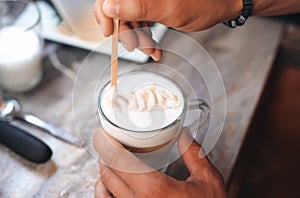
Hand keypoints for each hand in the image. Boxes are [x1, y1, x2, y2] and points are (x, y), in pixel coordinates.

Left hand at [93, 128, 228, 197]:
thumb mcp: (208, 182)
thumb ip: (194, 154)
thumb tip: (185, 135)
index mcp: (154, 190)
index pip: (117, 161)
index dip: (105, 144)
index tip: (102, 135)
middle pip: (107, 173)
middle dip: (105, 154)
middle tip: (109, 143)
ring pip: (102, 191)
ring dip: (104, 172)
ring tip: (111, 161)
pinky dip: (105, 191)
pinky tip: (113, 185)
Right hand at [94, 0, 240, 60]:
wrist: (222, 4)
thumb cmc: (203, 3)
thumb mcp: (169, 9)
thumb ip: (137, 8)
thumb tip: (109, 8)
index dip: (104, 15)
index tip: (109, 33)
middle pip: (118, 10)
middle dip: (126, 32)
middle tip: (137, 46)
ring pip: (130, 20)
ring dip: (138, 39)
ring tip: (151, 50)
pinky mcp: (153, 6)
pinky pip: (142, 22)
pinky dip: (146, 37)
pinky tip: (154, 48)